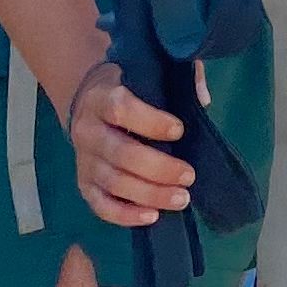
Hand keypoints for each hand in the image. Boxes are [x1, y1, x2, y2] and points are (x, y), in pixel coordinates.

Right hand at [67, 56, 201, 228]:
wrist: (88, 102)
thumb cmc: (130, 87)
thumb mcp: (149, 70)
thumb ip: (179, 77)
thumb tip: (203, 99)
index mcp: (101, 97)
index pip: (120, 109)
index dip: (150, 122)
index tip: (179, 131)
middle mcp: (87, 129)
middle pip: (120, 154)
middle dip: (158, 168)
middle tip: (189, 176)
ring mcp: (82, 160)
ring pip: (113, 182)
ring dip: (149, 194)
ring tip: (181, 199)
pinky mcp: (83, 183)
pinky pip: (99, 205)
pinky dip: (124, 215)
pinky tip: (151, 216)